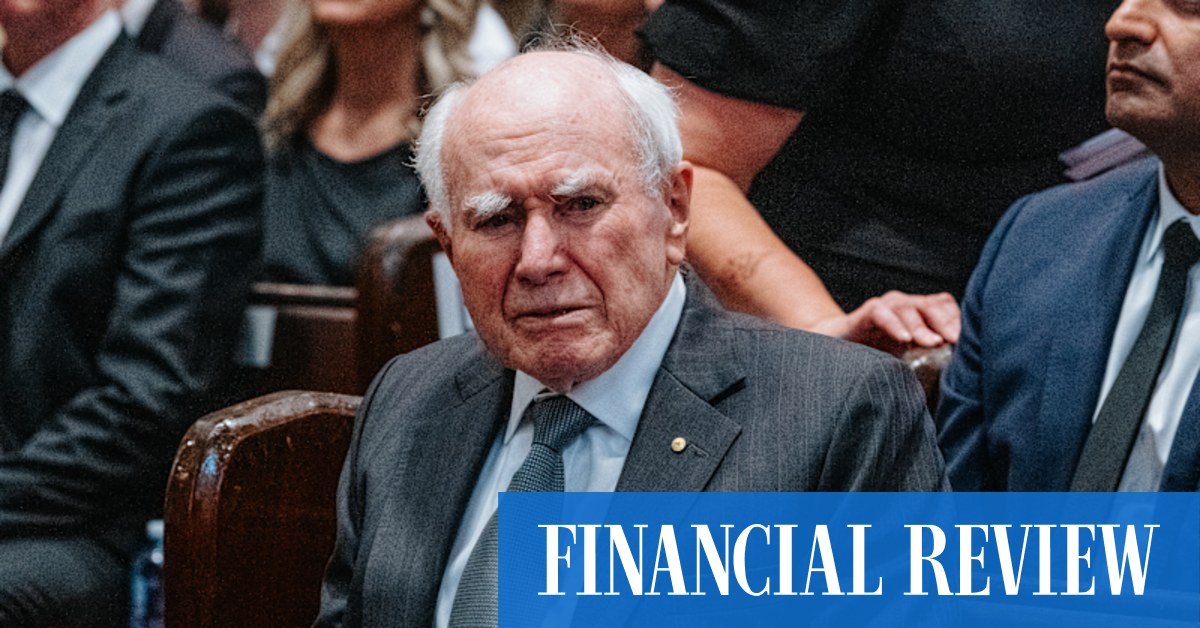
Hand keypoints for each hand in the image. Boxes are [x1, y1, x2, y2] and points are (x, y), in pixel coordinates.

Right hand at [813, 291, 960, 353]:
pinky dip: (894, 324)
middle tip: (956, 341)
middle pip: (932, 305)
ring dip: (922, 327)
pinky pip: (881, 312)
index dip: (958, 320)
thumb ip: (929, 363)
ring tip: (932, 343)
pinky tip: (904, 339)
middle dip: (946, 323)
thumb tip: (959, 386)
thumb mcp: (909, 359)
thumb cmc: (877, 357)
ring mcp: (886, 307)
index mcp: (920, 314)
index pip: (945, 308)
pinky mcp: (866, 313)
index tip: (968, 342)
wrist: (836, 349)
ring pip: (909, 309)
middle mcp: (905, 305)